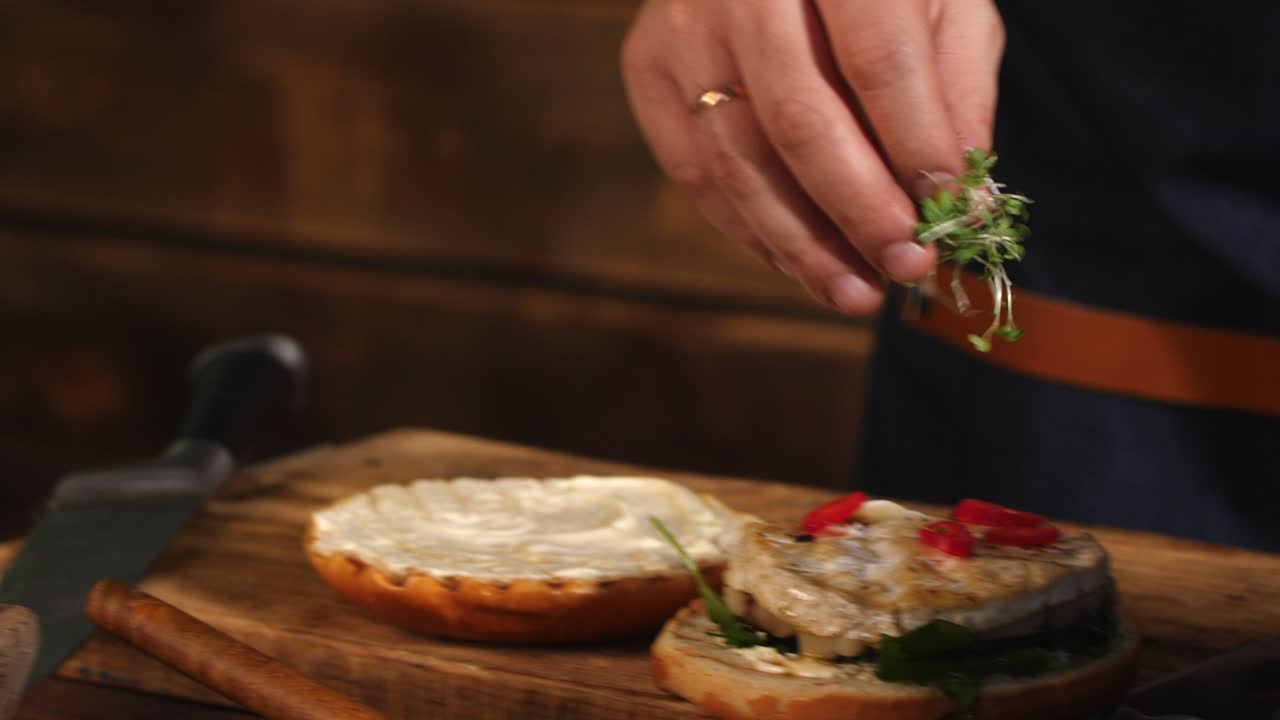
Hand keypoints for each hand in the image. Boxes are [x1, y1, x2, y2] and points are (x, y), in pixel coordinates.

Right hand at [621, 0, 1004, 314]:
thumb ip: (956, 91)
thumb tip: (960, 205)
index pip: (878, 61)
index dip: (915, 147)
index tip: (949, 216)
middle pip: (798, 121)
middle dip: (857, 210)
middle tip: (904, 266)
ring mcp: (681, 26)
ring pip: (738, 160)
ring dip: (801, 243)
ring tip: (854, 292)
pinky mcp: (645, 64)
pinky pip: (695, 172)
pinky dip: (750, 230)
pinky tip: (799, 262)